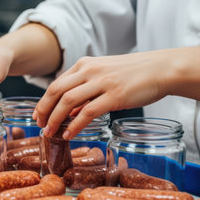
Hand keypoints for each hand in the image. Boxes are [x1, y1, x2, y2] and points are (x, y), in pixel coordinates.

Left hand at [34, 50, 175, 138]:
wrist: (161, 69)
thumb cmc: (132, 74)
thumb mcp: (103, 76)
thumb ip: (85, 92)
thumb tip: (68, 112)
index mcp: (84, 65)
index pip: (56, 84)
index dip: (43, 101)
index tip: (38, 115)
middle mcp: (89, 71)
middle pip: (56, 91)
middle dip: (44, 110)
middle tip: (39, 125)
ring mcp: (102, 82)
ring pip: (68, 101)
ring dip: (55, 119)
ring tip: (49, 133)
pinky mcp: (115, 96)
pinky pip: (88, 112)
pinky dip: (75, 125)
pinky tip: (69, 134)